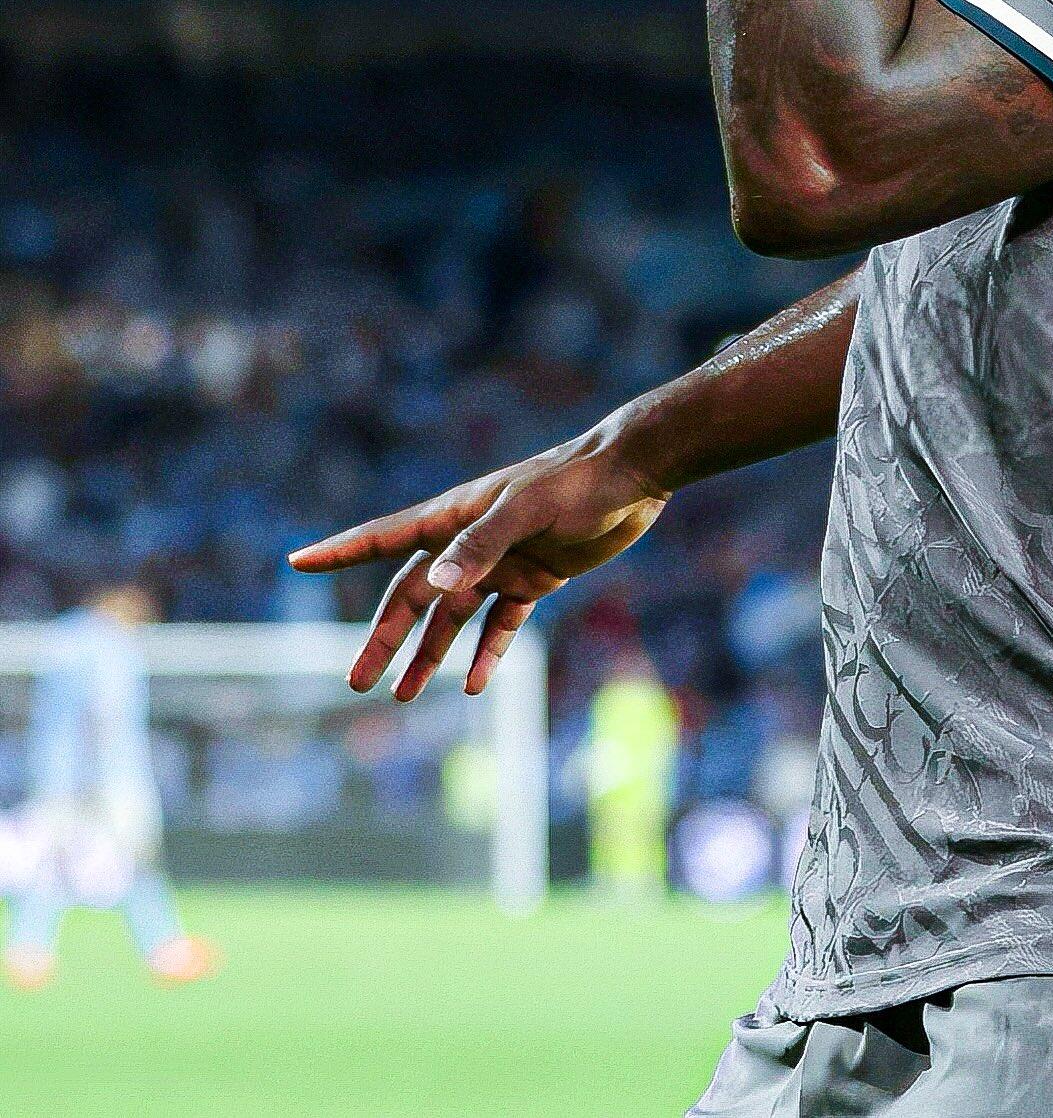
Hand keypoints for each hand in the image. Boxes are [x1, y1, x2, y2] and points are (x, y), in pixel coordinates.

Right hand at [287, 432, 666, 700]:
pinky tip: (477, 684)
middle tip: (357, 682)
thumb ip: (480, 546)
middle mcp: (471, 540)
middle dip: (384, 637)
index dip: (341, 551)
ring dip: (429, 655)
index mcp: (456, 514)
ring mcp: (502, 559)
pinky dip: (487, 652)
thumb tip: (433, 586)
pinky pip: (501, 623)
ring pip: (452, 616)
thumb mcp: (528, 510)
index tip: (298, 561)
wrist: (635, 474)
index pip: (385, 536)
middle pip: (413, 593)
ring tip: (406, 697)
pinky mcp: (536, 576)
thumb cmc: (578, 482)